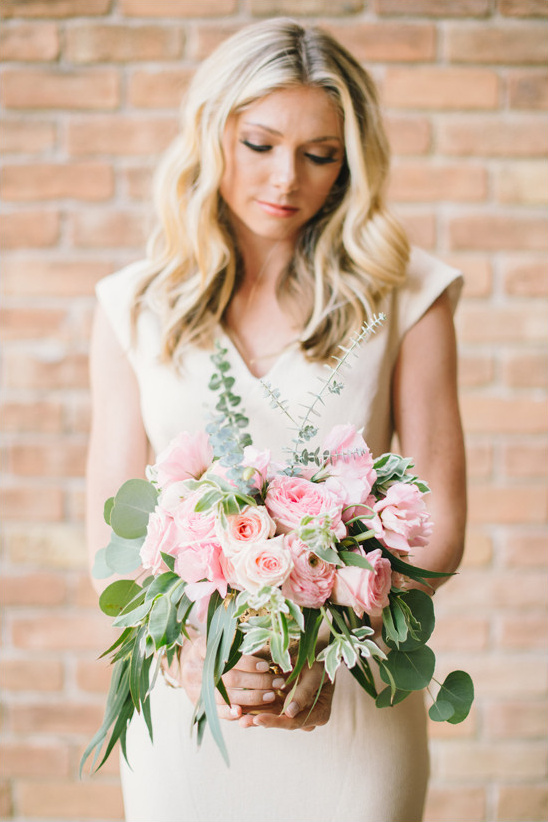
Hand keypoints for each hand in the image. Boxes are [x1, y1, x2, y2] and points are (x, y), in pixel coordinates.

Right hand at [162, 635, 286, 721]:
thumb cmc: (209, 649)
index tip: (266, 665)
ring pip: (225, 696)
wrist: (184, 663)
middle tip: (277, 682)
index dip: (247, 662)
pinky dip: (231, 713)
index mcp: (200, 648)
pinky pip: (216, 711)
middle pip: (230, 677)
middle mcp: (196, 668)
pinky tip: (245, 713)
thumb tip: (263, 639)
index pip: (226, 655)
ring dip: (251, 697)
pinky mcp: (198, 703)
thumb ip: (233, 642)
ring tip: (271, 695)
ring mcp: (196, 687)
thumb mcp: (215, 640)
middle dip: (257, 681)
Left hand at [239, 662, 333, 731]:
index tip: (259, 718)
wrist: (319, 652)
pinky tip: (242, 710)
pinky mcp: (287, 703)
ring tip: (239, 718)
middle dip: (263, 721)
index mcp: (320, 713)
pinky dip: (258, 708)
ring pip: (275, 717)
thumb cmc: (318, 662)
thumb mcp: (313, 675)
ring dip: (257, 717)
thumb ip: (303, 694)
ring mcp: (296, 710)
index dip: (276, 722)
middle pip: (283, 723)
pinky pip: (272, 709)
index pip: (295, 722)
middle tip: (243, 721)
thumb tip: (290, 713)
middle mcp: (308, 716)